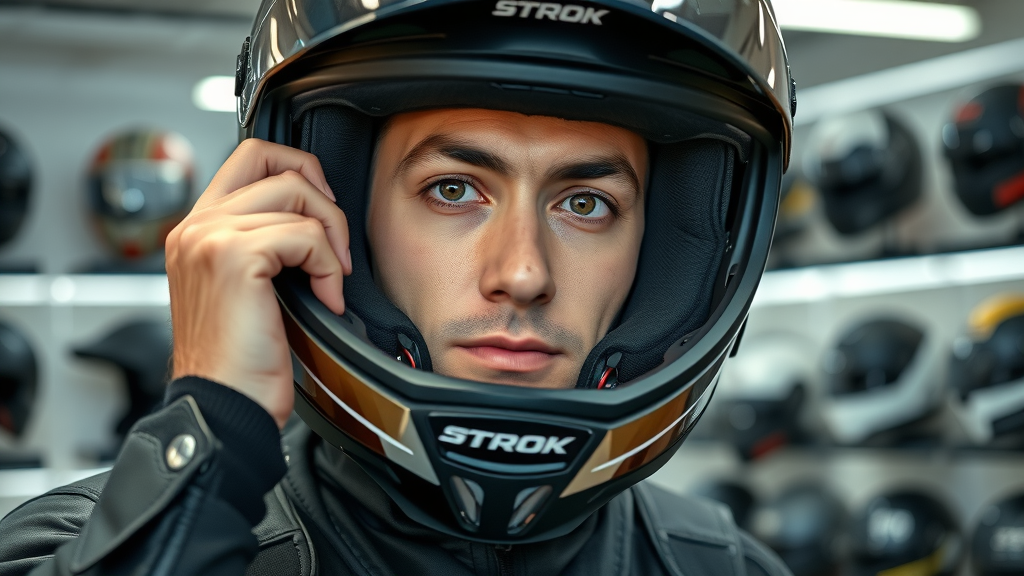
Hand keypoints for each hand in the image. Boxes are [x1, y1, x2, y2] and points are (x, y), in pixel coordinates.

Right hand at [166, 139, 350, 428]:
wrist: (225, 406)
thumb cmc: (240, 360)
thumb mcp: (248, 290)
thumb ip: (264, 245)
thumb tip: (313, 218)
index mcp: (196, 229)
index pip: (250, 156)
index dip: (299, 171)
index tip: (321, 216)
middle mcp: (195, 225)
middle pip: (275, 161)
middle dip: (322, 198)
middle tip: (335, 249)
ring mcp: (209, 237)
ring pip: (297, 194)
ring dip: (331, 239)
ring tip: (331, 282)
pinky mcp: (233, 256)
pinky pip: (306, 235)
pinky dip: (329, 268)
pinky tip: (326, 301)